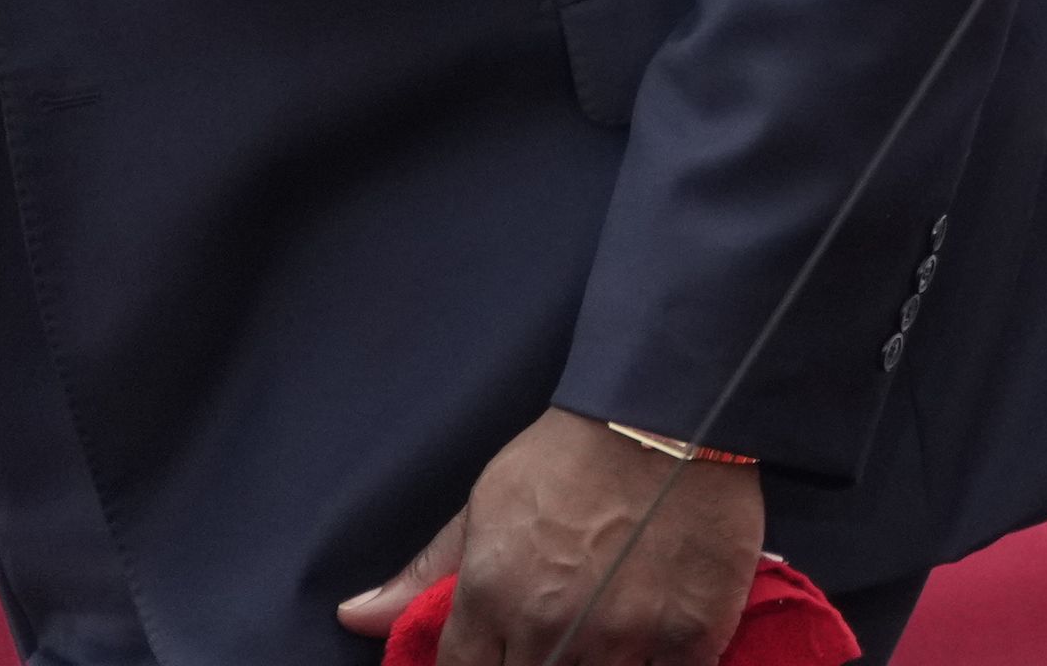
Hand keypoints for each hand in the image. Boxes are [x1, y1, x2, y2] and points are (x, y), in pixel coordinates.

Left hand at [339, 409, 761, 665]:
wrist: (671, 407)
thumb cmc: (572, 451)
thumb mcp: (486, 501)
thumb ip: (426, 572)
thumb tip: (354, 617)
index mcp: (493, 600)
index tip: (500, 652)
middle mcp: (551, 630)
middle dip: (535, 662)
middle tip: (555, 633)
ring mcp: (625, 638)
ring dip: (599, 664)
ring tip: (605, 630)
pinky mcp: (692, 634)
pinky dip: (661, 664)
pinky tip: (657, 640)